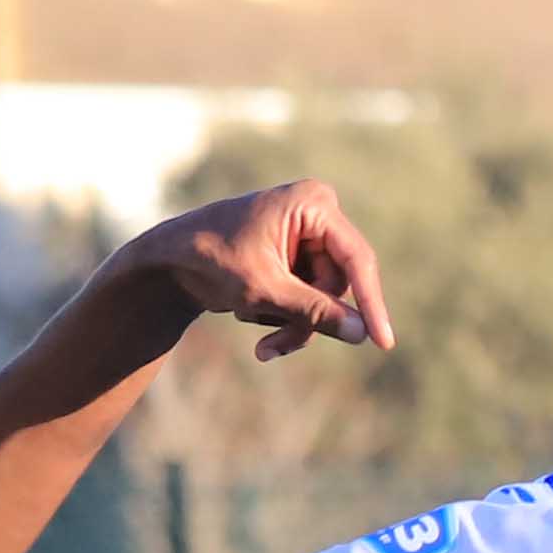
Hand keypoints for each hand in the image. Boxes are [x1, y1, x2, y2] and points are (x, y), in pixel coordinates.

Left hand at [125, 180, 397, 366]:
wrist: (169, 260)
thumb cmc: (211, 260)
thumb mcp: (265, 291)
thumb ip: (315, 312)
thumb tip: (362, 333)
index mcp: (312, 205)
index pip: (356, 260)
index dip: (371, 305)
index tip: (383, 343)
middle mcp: (318, 215)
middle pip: (340, 285)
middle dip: (309, 319)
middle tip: (272, 347)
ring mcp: (310, 237)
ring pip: (327, 299)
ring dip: (295, 325)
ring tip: (259, 341)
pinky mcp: (300, 258)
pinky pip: (313, 300)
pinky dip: (288, 319)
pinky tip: (255, 322)